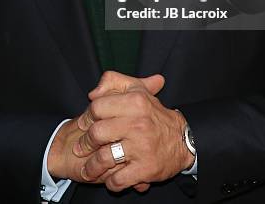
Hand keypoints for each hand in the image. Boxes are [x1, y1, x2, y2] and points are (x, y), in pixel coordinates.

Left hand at [48, 73, 162, 186]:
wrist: (183, 139)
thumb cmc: (154, 114)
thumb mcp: (137, 89)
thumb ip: (113, 81)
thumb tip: (93, 93)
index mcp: (135, 101)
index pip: (97, 107)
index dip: (86, 117)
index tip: (84, 125)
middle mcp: (138, 123)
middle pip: (97, 133)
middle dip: (85, 143)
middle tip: (81, 148)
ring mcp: (142, 147)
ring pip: (104, 158)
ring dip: (92, 167)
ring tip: (88, 169)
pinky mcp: (145, 168)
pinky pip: (118, 179)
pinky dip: (111, 183)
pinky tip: (110, 179)